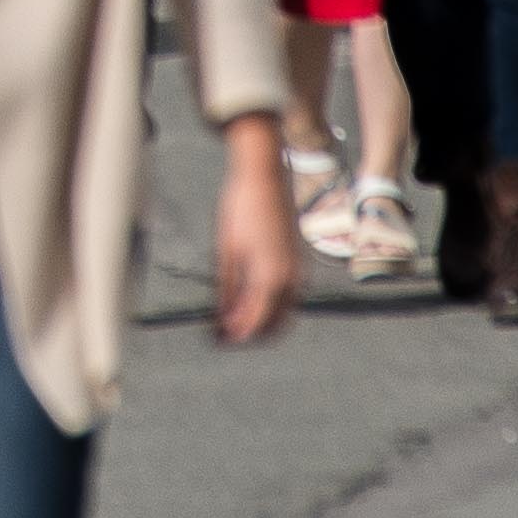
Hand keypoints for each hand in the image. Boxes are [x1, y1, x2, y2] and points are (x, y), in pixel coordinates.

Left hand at [210, 119, 300, 343]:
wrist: (264, 176)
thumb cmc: (240, 208)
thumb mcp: (227, 251)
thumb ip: (228, 289)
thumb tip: (224, 320)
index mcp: (270, 278)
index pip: (255, 322)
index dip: (236, 336)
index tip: (219, 342)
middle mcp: (290, 279)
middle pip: (275, 325)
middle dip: (252, 334)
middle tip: (227, 335)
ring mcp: (298, 270)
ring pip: (285, 312)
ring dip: (264, 321)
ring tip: (235, 319)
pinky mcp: (299, 261)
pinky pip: (290, 296)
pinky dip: (274, 306)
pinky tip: (251, 300)